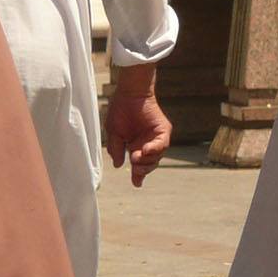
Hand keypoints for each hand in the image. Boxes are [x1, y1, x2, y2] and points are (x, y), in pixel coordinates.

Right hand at [104, 66, 171, 186]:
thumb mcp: (114, 133)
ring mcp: (157, 138)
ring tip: (135, 158)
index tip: (136, 183)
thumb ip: (116, 149)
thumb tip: (118, 165)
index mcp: (136, 147)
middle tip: (136, 171)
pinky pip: (162, 144)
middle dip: (143, 170)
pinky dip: (154, 149)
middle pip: (149, 164)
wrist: (129, 92)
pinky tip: (144, 150)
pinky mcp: (163, 131)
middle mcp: (147, 144)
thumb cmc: (120, 110)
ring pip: (157, 157)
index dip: (138, 175)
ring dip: (147, 160)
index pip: (139, 165)